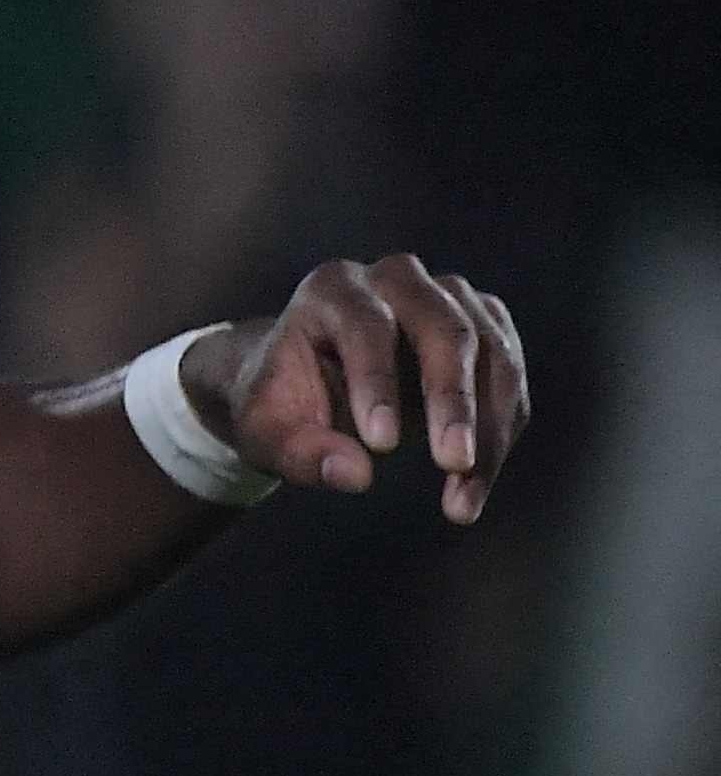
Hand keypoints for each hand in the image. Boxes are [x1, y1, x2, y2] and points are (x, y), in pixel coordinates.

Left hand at [188, 254, 530, 521]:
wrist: (309, 382)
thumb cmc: (281, 402)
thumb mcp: (267, 431)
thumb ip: (301, 451)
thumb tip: (356, 474)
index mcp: (332, 289)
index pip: (366, 326)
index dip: (377, 383)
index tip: (381, 445)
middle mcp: (396, 280)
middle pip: (444, 327)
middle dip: (454, 399)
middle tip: (453, 464)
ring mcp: (449, 297)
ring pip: (492, 353)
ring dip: (489, 428)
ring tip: (462, 495)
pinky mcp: (484, 326)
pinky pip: (508, 377)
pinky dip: (500, 432)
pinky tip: (475, 481)